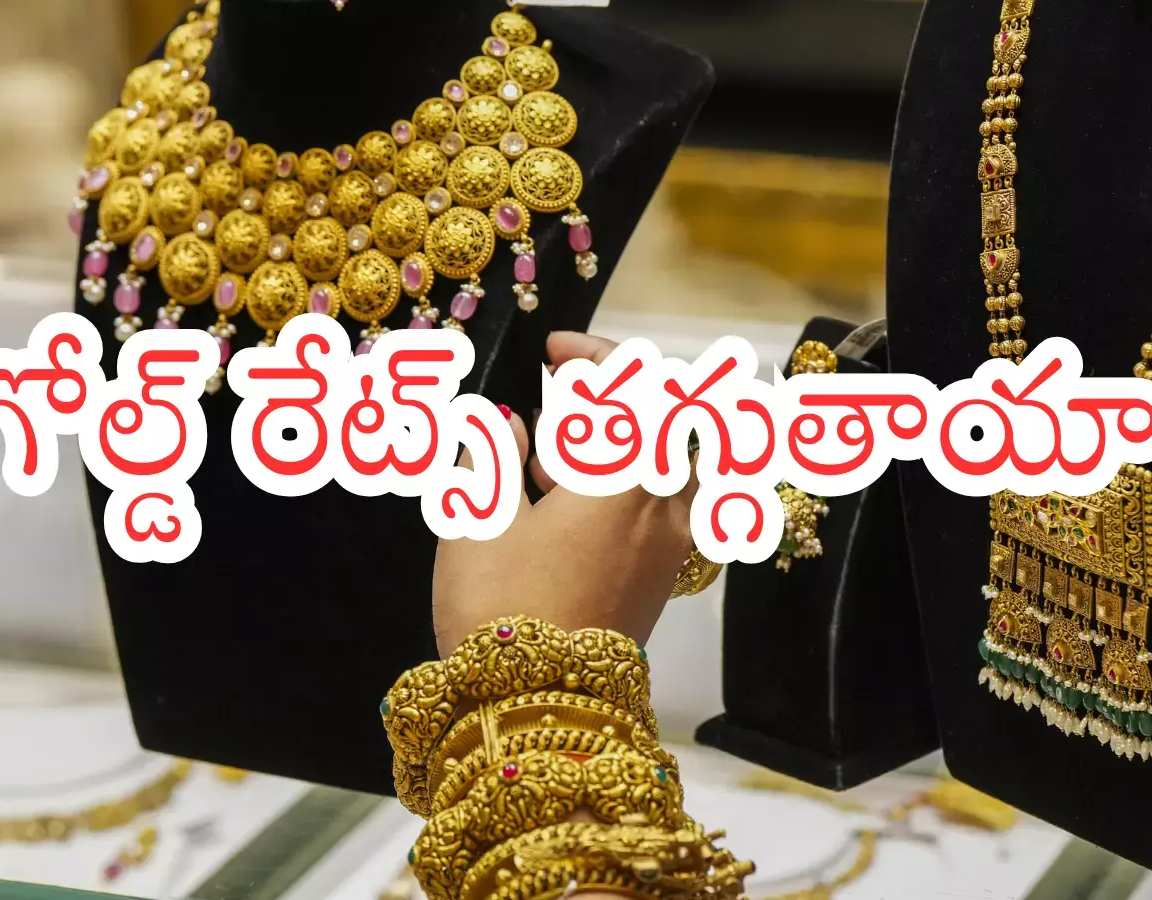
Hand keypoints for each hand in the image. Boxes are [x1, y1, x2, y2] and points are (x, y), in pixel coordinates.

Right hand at [432, 332, 696, 656]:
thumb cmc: (502, 610)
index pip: (640, 382)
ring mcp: (673, 547)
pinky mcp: (663, 581)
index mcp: (629, 475)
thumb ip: (495, 454)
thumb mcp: (479, 518)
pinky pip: (655, 508)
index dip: (597, 354)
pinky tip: (556, 507)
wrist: (538, 714)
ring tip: (540, 466)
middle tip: (546, 407)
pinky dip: (618, 489)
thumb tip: (505, 424)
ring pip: (660, 467)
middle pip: (662, 423)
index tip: (554, 351)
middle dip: (605, 404)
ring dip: (611, 450)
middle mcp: (667, 505)